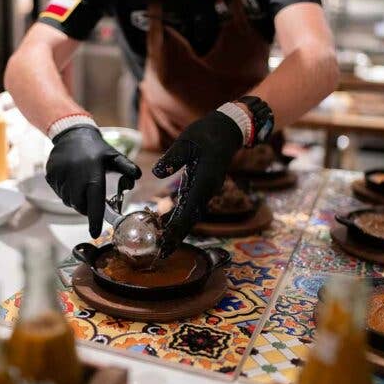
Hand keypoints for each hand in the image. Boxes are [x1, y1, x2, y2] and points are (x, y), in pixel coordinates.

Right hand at [46, 126, 141, 237]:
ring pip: (68, 200)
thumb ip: (127, 167)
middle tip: (93, 198)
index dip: (95, 220)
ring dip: (76, 199)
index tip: (95, 233)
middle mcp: (74, 178)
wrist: (72, 134)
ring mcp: (60, 177)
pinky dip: (66, 191)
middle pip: (79, 206)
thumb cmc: (97, 148)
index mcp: (93, 175)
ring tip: (82, 184)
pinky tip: (72, 178)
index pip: (94, 203)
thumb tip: (137, 177)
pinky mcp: (50, 175)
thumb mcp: (115, 156)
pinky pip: (58, 192)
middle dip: (87, 207)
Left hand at [153, 111, 242, 253]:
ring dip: (179, 229)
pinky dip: (182, 218)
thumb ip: (172, 157)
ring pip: (193, 214)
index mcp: (203, 181)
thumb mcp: (186, 142)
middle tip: (162, 254)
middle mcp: (207, 189)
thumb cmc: (207, 134)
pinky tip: (171, 224)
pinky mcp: (204, 186)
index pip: (188, 210)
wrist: (227, 130)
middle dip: (177, 236)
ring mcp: (207, 189)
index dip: (177, 228)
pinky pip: (193, 206)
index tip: (166, 242)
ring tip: (164, 244)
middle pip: (191, 218)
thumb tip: (156, 173)